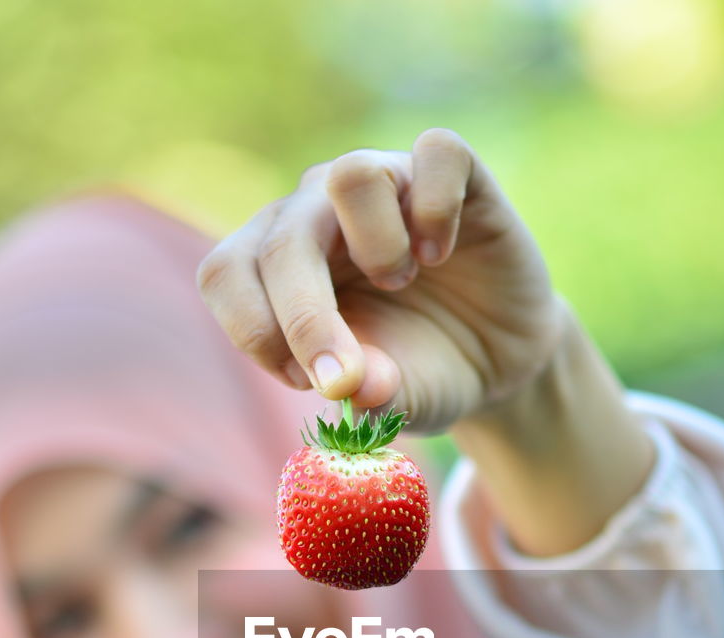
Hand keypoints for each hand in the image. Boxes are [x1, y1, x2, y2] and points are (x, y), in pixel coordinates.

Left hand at [196, 128, 564, 434]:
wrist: (497, 355)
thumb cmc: (421, 370)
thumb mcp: (394, 398)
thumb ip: (370, 397)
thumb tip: (354, 387)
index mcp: (276, 266)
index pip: (226, 274)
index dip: (253, 329)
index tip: (303, 383)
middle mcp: (318, 212)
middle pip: (285, 241)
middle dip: (307, 318)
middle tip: (345, 378)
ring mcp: (383, 182)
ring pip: (351, 176)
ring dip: (376, 246)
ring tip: (400, 282)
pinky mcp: (450, 170)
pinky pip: (437, 153)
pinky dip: (438, 210)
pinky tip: (442, 254)